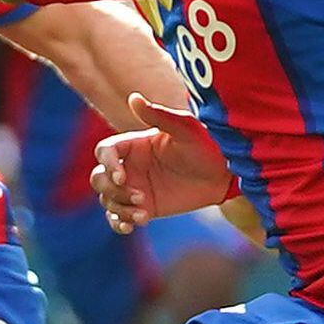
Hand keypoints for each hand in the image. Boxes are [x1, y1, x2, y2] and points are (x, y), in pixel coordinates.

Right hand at [93, 92, 233, 228]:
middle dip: (112, 190)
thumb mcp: (185, 128)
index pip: (104, 152)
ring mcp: (135, 188)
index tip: (123, 178)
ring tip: (143, 214)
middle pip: (99, 178)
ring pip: (108, 200)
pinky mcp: (144, 207)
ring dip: (119, 208)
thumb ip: (159, 116)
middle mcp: (129, 166)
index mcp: (133, 145)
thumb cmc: (206, 144)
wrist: (224, 174)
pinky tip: (130, 225)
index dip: (107, 165)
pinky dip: (118, 223)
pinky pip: (118, 217)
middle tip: (139, 197)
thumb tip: (133, 97)